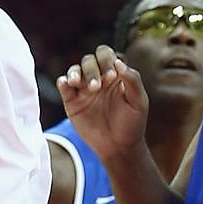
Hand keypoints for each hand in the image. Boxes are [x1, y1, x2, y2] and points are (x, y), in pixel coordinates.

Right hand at [58, 45, 147, 160]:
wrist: (119, 148)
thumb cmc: (132, 123)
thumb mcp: (139, 101)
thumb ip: (133, 80)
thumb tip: (118, 62)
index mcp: (114, 74)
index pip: (106, 55)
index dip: (107, 60)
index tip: (112, 76)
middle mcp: (98, 78)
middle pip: (89, 61)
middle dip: (92, 70)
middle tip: (97, 87)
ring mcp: (84, 89)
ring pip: (75, 70)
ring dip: (76, 73)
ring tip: (78, 83)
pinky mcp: (72, 102)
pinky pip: (63, 86)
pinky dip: (63, 82)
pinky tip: (66, 83)